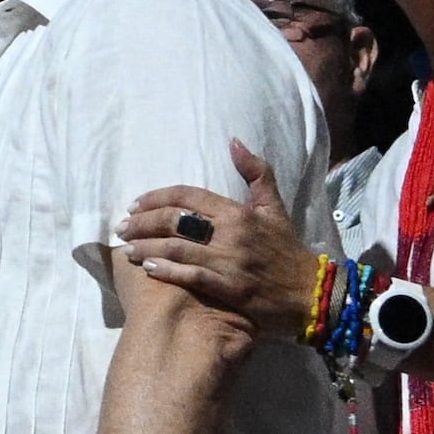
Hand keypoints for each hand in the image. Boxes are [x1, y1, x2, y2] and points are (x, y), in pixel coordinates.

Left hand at [117, 142, 323, 331]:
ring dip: (146, 247)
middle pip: (175, 221)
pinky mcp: (230, 288)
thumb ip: (256, 172)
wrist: (312, 293)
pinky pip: (191, 277)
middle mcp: (231, 233)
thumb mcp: (275, 206)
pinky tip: (148, 268)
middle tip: (121, 227)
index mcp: (238, 211)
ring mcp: (230, 262)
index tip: (134, 204)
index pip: (188, 196)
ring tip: (126, 249)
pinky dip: (166, 271)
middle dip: (142, 222)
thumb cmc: (288, 249)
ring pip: (177, 249)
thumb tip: (234, 141)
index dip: (156, 198)